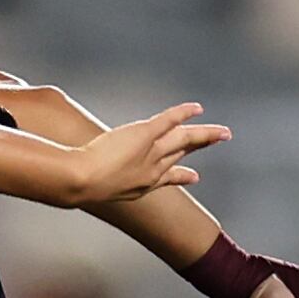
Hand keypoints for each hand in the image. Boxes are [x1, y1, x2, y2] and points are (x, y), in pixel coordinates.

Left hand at [64, 104, 230, 206]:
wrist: (79, 182)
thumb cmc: (76, 185)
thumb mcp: (90, 189)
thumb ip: (92, 182)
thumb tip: (80, 181)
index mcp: (142, 185)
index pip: (166, 176)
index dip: (181, 175)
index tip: (194, 176)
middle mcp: (153, 170)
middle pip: (182, 153)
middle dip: (202, 145)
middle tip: (220, 137)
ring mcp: (151, 152)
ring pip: (184, 140)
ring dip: (204, 133)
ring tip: (222, 131)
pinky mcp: (145, 136)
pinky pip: (170, 122)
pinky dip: (183, 113)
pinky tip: (196, 108)